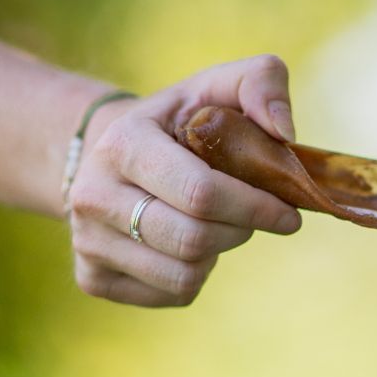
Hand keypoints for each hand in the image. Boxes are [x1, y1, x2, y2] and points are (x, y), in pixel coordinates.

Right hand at [65, 55, 302, 306]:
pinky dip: (196, 275)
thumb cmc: (180, 123)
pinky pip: (172, 294)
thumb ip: (263, 83)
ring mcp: (87, 242)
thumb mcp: (218, 86)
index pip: (202, 193)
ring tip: (217, 225)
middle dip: (241, 230)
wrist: (108, 156)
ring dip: (219, 254)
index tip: (289, 212)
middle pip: (195, 240)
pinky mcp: (94, 279)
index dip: (257, 207)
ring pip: (185, 275)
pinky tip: (189, 245)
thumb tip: (285, 133)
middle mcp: (92, 196)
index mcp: (122, 143)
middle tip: (255, 215)